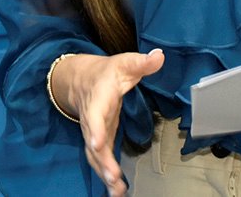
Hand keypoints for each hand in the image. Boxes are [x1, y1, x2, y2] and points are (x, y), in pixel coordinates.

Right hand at [49, 49, 164, 195]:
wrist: (81, 80)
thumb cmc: (107, 73)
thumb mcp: (124, 64)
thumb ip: (141, 63)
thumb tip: (159, 56)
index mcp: (98, 100)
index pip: (94, 116)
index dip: (95, 129)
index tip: (96, 142)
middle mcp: (92, 120)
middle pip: (94, 143)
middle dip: (102, 161)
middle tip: (113, 177)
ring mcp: (93, 133)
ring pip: (95, 156)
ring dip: (104, 173)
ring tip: (116, 190)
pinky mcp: (98, 141)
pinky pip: (99, 161)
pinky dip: (106, 176)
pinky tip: (116, 191)